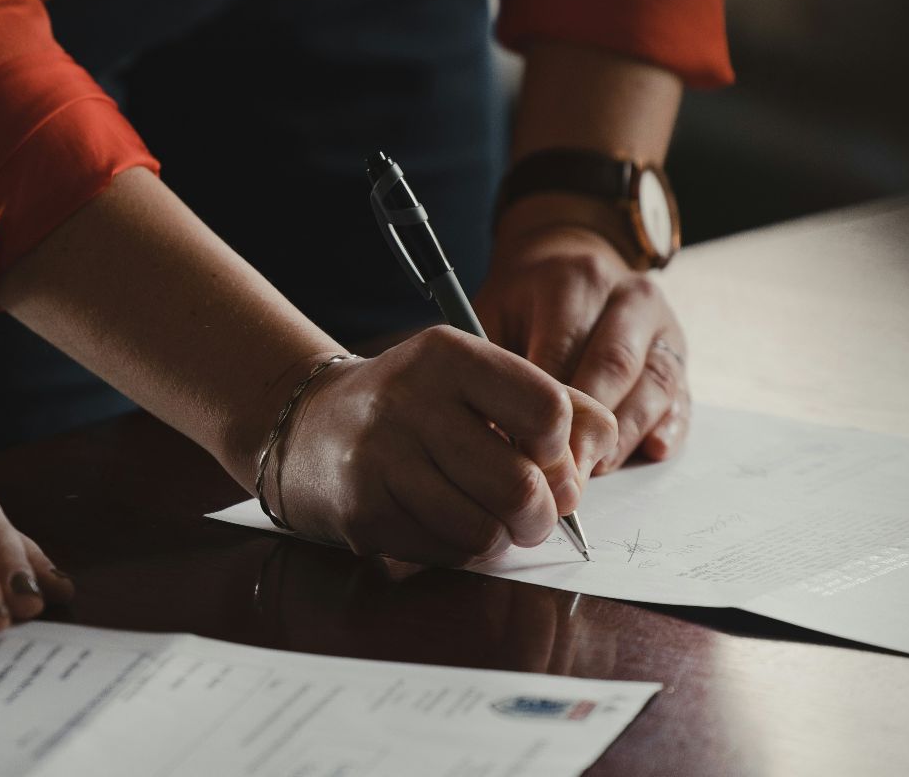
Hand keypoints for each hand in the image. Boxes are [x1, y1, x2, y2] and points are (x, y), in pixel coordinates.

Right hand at [272, 326, 616, 565]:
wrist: (309, 426)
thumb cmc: (415, 405)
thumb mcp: (476, 378)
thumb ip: (552, 402)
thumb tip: (598, 456)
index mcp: (449, 355)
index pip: (548, 410)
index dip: (562, 449)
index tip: (545, 455)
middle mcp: (410, 400)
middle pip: (522, 486)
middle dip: (542, 514)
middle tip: (533, 512)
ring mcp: (381, 459)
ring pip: (486, 531)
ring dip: (502, 537)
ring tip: (489, 517)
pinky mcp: (364, 512)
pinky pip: (447, 553)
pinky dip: (461, 550)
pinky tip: (444, 522)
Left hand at [475, 221, 690, 470]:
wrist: (569, 266)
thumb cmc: (523, 304)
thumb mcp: (495, 314)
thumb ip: (494, 365)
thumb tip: (493, 434)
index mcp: (578, 280)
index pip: (565, 349)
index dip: (546, 407)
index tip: (525, 452)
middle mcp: (630, 297)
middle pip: (615, 367)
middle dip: (589, 428)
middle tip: (563, 475)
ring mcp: (662, 326)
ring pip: (654, 384)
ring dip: (625, 435)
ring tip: (595, 471)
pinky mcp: (680, 355)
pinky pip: (682, 395)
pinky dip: (670, 427)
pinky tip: (652, 450)